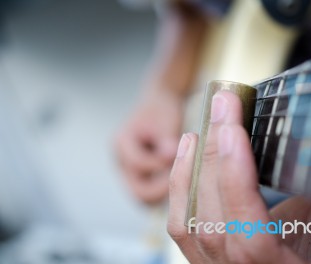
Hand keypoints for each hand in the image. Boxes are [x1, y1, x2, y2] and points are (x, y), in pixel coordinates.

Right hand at [116, 87, 183, 204]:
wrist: (160, 105)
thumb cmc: (164, 110)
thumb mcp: (167, 121)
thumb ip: (167, 139)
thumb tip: (170, 155)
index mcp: (121, 142)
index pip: (138, 164)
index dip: (160, 164)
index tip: (180, 156)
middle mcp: (119, 160)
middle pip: (136, 190)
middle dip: (161, 187)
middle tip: (184, 178)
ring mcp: (126, 171)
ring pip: (143, 197)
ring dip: (163, 191)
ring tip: (182, 178)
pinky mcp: (137, 177)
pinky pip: (149, 193)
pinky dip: (163, 189)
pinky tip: (179, 178)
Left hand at [167, 91, 310, 262]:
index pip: (249, 235)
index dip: (237, 181)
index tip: (233, 130)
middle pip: (212, 221)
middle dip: (214, 157)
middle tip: (222, 108)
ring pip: (190, 223)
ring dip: (193, 168)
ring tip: (203, 128)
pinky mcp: (207, 258)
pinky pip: (182, 227)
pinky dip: (181, 186)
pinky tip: (188, 153)